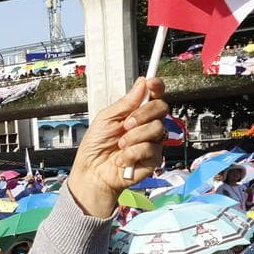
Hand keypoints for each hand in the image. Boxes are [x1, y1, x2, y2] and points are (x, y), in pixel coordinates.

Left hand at [65, 77, 167, 217]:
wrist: (93, 171)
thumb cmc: (96, 146)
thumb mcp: (106, 119)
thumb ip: (125, 103)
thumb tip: (141, 84)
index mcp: (136, 113)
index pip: (153, 96)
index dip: (156, 87)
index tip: (152, 82)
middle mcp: (146, 125)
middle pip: (161, 108)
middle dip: (142, 114)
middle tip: (126, 125)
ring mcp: (152, 141)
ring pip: (156, 128)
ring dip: (134, 136)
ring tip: (120, 145)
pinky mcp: (154, 159)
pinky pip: (151, 148)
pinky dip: (132, 153)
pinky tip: (123, 158)